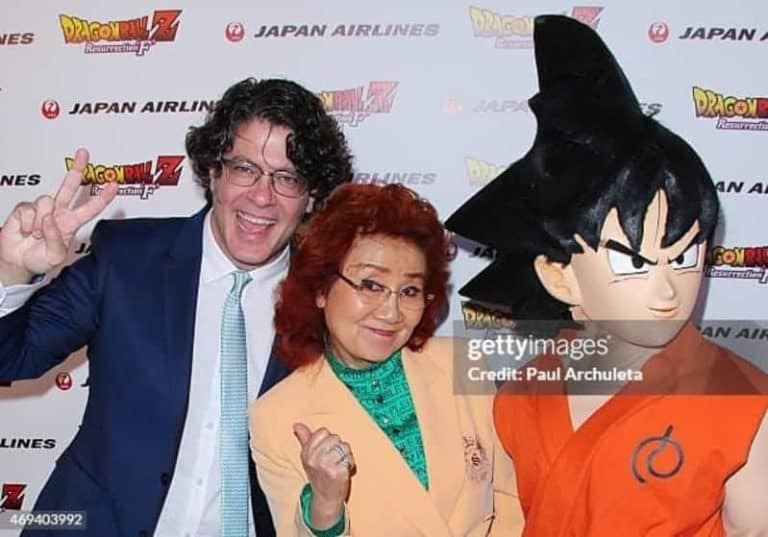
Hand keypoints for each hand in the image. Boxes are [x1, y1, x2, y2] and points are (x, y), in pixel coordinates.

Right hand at [0, 148, 117, 283]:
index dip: (103, 196)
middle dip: (77, 168)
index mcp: (71, 223)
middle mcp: (58, 212)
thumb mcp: (55, 256)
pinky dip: (27, 224)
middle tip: (84, 153)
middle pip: (70, 185)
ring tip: (37, 235)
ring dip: (41, 223)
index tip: (114, 184)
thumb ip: (56, 239)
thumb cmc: (40, 259)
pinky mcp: (24, 209)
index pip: (91, 207)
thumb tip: (50, 219)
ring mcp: (42, 209)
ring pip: (46, 201)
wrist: (17, 261)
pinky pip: (28, 210)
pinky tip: (26, 231)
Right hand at [294, 422, 354, 528]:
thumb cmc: (319, 475)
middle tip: (334, 460)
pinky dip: (350, 464)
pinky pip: (350, 458)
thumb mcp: (308, 457)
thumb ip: (304, 439)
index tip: (326, 452)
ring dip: (346, 455)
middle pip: (335, 438)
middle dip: (338, 447)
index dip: (328, 441)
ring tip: (339, 465)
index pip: (323, 431)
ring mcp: (326, 465)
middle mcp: (314, 458)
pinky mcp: (338, 472)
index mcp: (306, 452)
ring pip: (344, 447)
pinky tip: (344, 471)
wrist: (326, 497)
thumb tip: (297, 425)